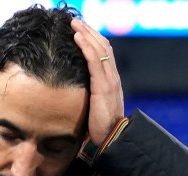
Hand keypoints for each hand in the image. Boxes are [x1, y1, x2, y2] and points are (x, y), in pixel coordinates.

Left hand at [71, 17, 124, 147]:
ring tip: (74, 24)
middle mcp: (113, 78)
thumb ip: (91, 98)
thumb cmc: (101, 130)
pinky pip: (95, 60)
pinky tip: (77, 37)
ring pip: (99, 49)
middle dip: (89, 32)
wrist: (112, 141)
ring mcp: (110, 81)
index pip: (104, 55)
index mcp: (111, 82)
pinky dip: (86, 46)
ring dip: (86, 34)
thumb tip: (79, 96)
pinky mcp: (103, 86)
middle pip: (103, 47)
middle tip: (76, 22)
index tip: (82, 32)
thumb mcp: (96, 110)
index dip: (94, 41)